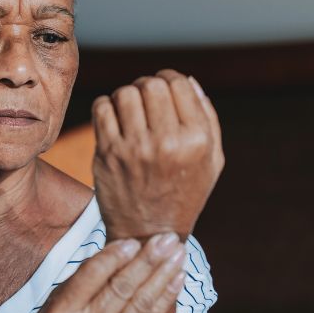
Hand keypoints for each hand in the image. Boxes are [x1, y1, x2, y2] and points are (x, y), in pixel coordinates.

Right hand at [6, 234, 186, 312]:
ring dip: (163, 277)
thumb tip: (117, 251)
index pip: (91, 277)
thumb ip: (80, 282)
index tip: (134, 240)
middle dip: (148, 261)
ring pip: (140, 306)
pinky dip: (164, 300)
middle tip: (167, 238)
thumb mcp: (50, 307)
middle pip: (121, 290)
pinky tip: (176, 280)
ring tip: (179, 254)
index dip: (115, 256)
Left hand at [91, 69, 224, 239]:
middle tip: (146, 99)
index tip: (165, 89)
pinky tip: (114, 120)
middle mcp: (166, 143)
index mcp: (196, 140)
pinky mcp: (108, 154)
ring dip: (126, 96)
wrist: (149, 233)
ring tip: (129, 111)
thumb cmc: (184, 193)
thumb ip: (207, 118)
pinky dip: (106, 106)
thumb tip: (189, 81)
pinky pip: (101, 108)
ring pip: (124, 93)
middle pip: (150, 84)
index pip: (178, 83)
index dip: (169, 79)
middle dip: (147, 85)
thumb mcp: (212, 161)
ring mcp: (134, 149)